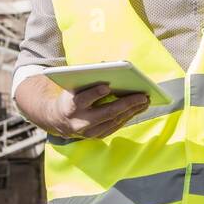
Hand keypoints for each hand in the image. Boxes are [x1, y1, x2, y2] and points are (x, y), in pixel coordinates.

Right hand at [17, 76, 149, 139]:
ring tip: (145, 101)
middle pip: (106, 112)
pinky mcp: (97, 137)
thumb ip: (87, 77)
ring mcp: (89, 132)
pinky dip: (128, 117)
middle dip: (126, 103)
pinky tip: (138, 108)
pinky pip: (116, 126)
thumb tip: (108, 66)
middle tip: (143, 96)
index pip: (83, 100)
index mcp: (71, 106)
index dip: (94, 93)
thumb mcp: (74, 85)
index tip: (107, 86)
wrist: (58, 120)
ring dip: (132, 111)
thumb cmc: (71, 96)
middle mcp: (80, 121)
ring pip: (114, 121)